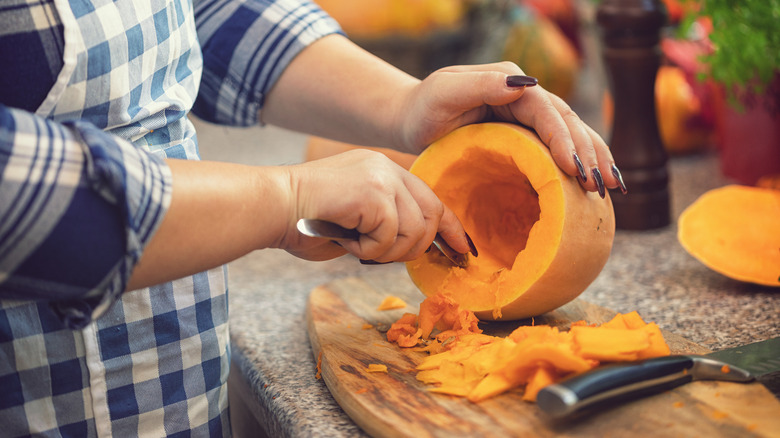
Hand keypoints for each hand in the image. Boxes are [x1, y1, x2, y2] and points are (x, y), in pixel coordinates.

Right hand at [279, 149, 468, 261]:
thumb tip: (417, 248)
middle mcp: (386, 167)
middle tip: (379, 254)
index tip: (462, 250)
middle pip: (431, 215)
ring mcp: (381, 177)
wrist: (270, 207)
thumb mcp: (356, 220)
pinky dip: (368, 249)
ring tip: (354, 243)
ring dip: (385, 251)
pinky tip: (345, 238)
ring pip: (414, 231)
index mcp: (383, 171)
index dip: (450, 228)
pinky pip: (390, 236)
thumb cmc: (302, 221)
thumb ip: (386, 226)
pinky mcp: (373, 193)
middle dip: (415, 247)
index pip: (432, 198)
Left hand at [395, 62, 626, 196]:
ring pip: (572, 133)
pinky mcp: (526, 134)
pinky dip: (581, 162)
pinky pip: (559, 147)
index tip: (574, 168)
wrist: (413, 118)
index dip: (564, 138)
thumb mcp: (444, 94)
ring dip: (595, 158)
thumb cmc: (423, 108)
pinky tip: (598, 183)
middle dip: (589, 153)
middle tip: (602, 185)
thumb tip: (520, 86)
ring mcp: (528, 114)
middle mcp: (525, 95)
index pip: (546, 110)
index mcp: (510, 82)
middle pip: (568, 122)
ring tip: (613, 187)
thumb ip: (477, 85)